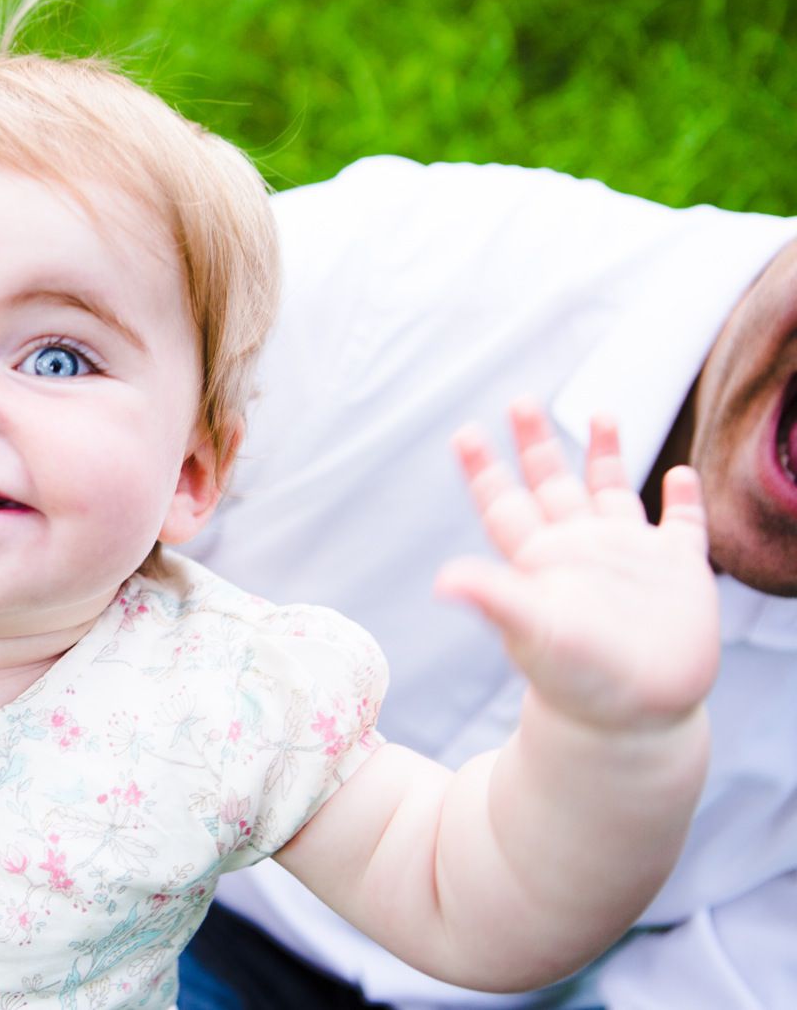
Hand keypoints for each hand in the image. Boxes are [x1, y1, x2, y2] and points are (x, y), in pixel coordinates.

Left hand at [436, 401, 718, 730]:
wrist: (634, 724)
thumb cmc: (577, 684)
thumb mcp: (533, 632)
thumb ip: (494, 598)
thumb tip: (442, 579)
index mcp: (539, 559)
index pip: (505, 502)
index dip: (485, 468)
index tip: (466, 431)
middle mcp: (579, 551)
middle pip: (552, 484)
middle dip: (537, 443)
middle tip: (521, 400)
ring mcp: (629, 559)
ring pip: (612, 492)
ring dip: (606, 454)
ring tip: (600, 412)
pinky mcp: (678, 573)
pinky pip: (681, 525)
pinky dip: (682, 499)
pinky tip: (680, 474)